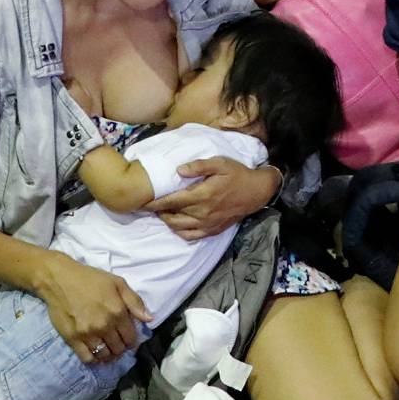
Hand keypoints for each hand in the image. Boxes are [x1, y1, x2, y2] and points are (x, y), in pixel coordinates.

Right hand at [39, 251, 148, 361]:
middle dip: (121, 348)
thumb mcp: (118, 283)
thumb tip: (149, 319)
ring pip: (104, 355)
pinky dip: (94, 360)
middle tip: (118, 344)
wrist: (60, 280)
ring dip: (109, 355)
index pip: (130, 337)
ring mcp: (87, 334)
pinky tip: (96, 354)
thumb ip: (135, 302)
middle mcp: (104, 325)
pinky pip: (87, 358)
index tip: (130, 340)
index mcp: (117, 311)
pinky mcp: (72, 339)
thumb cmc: (91, 279)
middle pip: (118, 348)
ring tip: (109, 349)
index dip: (133, 341)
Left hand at [152, 156, 277, 239]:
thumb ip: (199, 166)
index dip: (154, 202)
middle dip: (157, 212)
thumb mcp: (220, 163)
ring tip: (161, 213)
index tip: (142, 201)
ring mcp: (206, 224)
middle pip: (171, 216)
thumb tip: (178, 170)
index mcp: (201, 195)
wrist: (256, 191)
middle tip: (148, 206)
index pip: (171, 201)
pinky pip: (190, 236)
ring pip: (178, 227)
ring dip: (166, 221)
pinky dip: (179, 231)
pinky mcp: (212, 230)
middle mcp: (201, 212)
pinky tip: (176, 224)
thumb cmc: (237, 174)